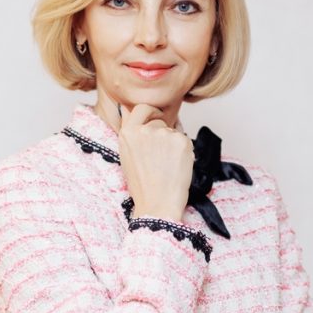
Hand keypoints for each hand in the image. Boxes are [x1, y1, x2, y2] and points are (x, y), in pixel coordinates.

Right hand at [118, 103, 193, 221]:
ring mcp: (164, 134)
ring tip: (167, 166)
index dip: (151, 112)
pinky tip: (176, 166)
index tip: (156, 117)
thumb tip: (130, 110)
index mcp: (128, 133)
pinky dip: (183, 151)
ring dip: (173, 144)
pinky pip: (185, 140)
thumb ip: (131, 133)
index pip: (141, 109)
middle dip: (162, 135)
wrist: (158, 204)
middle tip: (162, 158)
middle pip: (159, 122)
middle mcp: (145, 130)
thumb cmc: (142, 186)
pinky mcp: (181, 140)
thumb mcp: (128, 156)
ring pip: (173, 132)